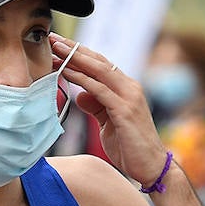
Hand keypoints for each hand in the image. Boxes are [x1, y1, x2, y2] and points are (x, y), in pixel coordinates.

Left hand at [50, 34, 169, 186]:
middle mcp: (130, 87)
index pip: (100, 64)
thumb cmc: (130, 147)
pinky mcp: (125, 110)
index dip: (79, 53)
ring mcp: (129, 97)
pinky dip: (82, 79)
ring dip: (75, 58)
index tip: (59, 46)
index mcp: (126, 88)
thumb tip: (82, 95)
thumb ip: (97, 107)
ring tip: (56, 49)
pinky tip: (66, 72)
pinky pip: (99, 89)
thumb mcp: (108, 123)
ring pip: (99, 70)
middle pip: (98, 61)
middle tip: (53, 38)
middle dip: (74, 48)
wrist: (151, 167)